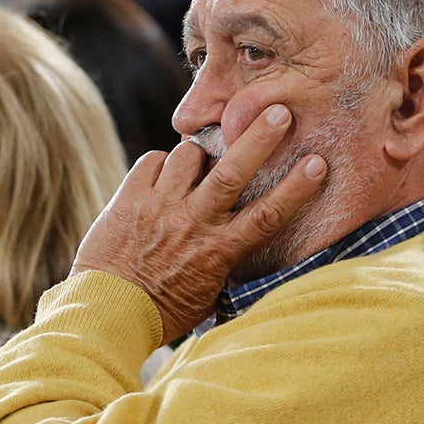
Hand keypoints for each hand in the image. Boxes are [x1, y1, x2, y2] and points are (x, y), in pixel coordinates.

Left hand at [72, 104, 325, 343]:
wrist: (106, 312)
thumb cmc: (161, 311)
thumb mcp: (207, 294)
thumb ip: (225, 260)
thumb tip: (241, 240)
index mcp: (217, 251)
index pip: (266, 215)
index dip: (296, 188)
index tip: (318, 163)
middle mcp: (191, 224)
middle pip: (231, 171)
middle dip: (259, 138)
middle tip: (279, 111)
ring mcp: (158, 208)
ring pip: (188, 156)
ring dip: (198, 154)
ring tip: (200, 164)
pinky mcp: (128, 199)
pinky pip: (153, 160)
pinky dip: (162, 162)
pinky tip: (164, 176)